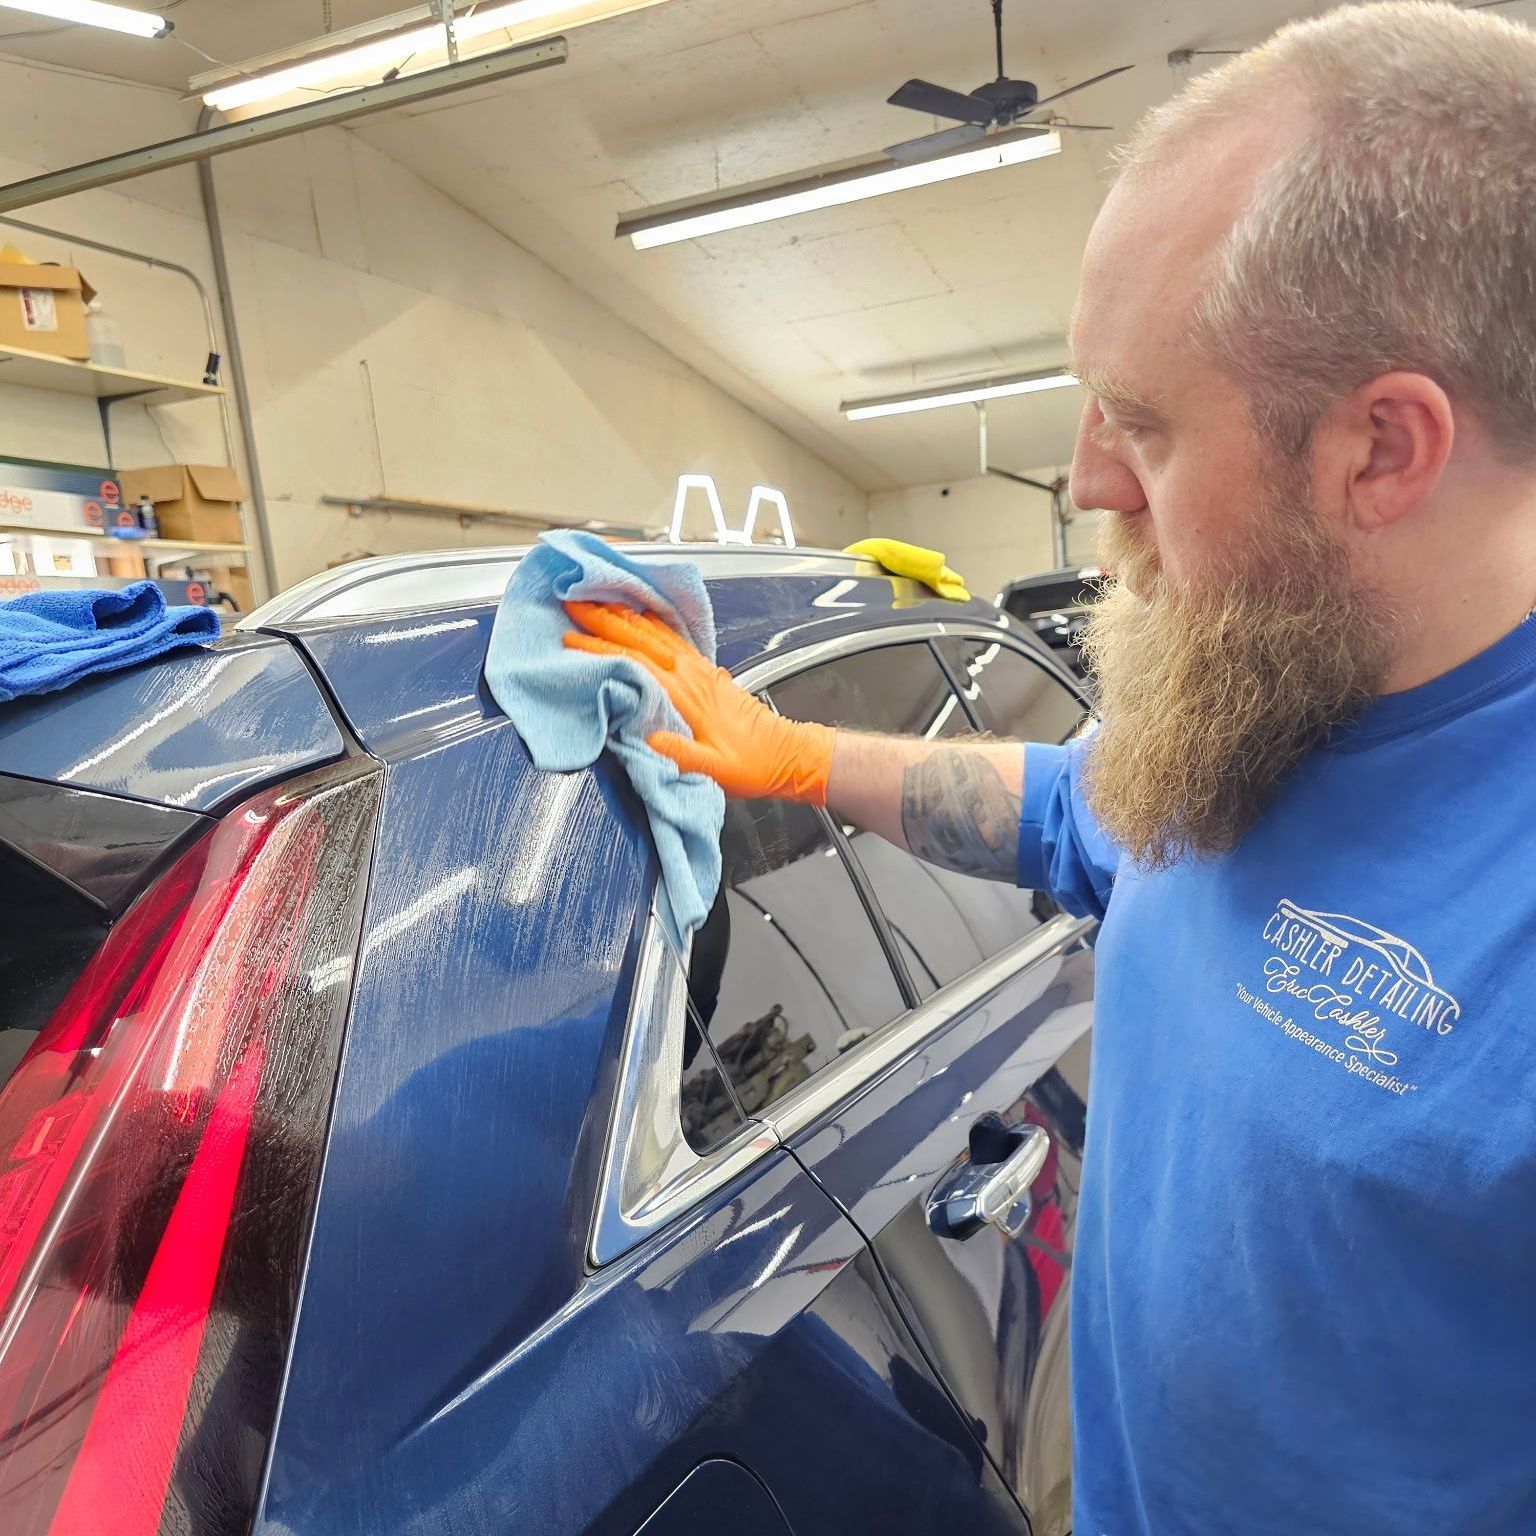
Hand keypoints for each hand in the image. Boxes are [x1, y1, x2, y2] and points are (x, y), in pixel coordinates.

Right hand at [563, 601, 834, 803]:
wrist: (786, 755)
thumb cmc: (750, 765)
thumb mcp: (713, 771)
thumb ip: (681, 754)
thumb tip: (647, 739)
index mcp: (686, 694)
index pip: (633, 662)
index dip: (598, 649)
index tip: (569, 639)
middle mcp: (691, 673)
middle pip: (639, 636)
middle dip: (603, 618)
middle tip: (572, 603)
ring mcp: (700, 668)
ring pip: (655, 631)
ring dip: (622, 614)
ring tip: (595, 600)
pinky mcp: (707, 670)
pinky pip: (673, 636)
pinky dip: (651, 621)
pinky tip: (640, 613)